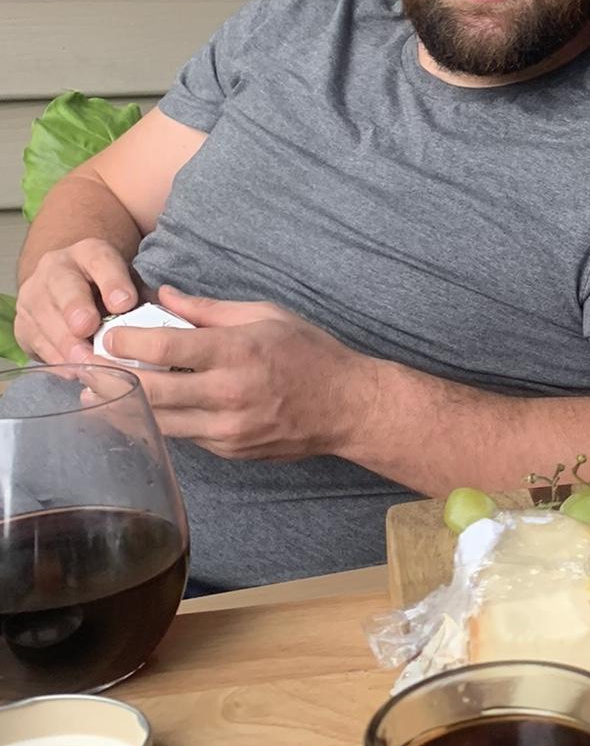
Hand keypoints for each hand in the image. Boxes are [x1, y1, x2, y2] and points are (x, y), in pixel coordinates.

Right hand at [14, 240, 137, 363]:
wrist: (72, 285)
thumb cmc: (109, 288)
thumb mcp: (129, 283)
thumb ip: (144, 297)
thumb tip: (164, 320)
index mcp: (90, 253)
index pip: (101, 260)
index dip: (112, 281)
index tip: (124, 303)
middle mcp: (57, 268)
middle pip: (64, 286)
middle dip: (75, 308)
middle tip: (88, 329)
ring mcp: (35, 295)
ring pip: (45, 317)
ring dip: (65, 342)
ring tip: (84, 360)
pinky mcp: (24, 323)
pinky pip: (35, 341)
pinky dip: (54, 357)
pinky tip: (71, 370)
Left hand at [100, 285, 374, 461]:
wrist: (347, 407)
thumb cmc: (310, 354)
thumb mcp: (267, 315)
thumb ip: (210, 308)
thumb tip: (164, 295)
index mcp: (237, 352)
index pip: (165, 345)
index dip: (127, 341)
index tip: (107, 335)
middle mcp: (228, 393)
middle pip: (151, 389)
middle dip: (111, 377)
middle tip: (86, 366)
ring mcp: (228, 428)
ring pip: (159, 420)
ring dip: (126, 405)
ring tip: (98, 392)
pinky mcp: (229, 450)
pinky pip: (184, 436)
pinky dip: (162, 420)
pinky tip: (147, 408)